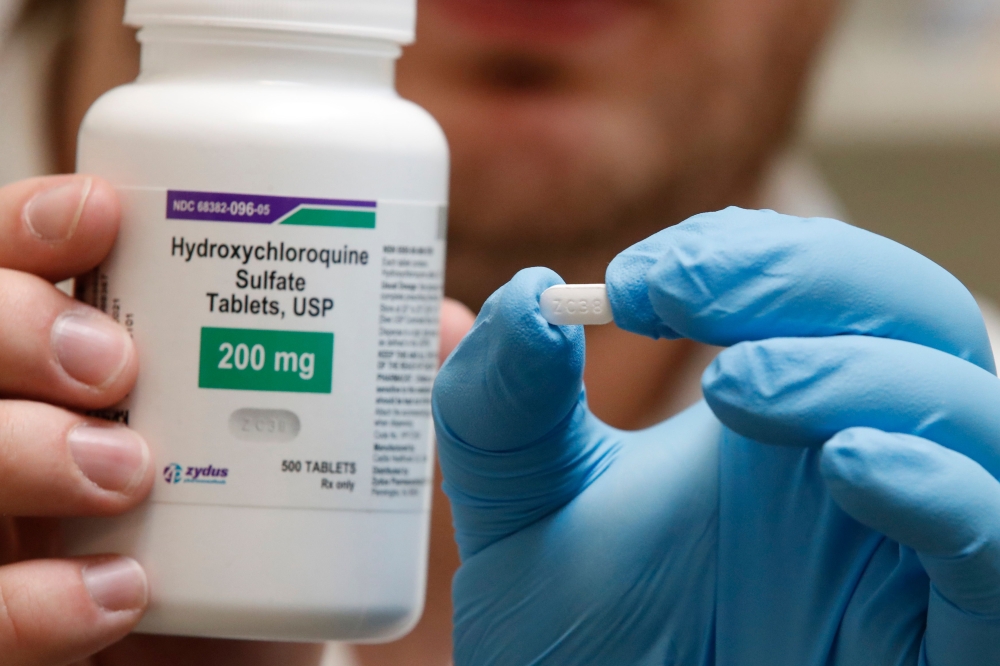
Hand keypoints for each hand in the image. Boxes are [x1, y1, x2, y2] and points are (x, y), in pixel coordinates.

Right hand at [0, 176, 476, 665]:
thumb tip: (441, 320)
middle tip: (121, 363)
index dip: (31, 221)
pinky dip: (37, 601)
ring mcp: (2, 524)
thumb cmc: (278, 526)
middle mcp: (14, 424)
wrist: (254, 636)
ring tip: (130, 470)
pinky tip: (125, 590)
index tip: (104, 214)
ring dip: (23, 450)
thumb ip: (379, 383)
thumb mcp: (327, 444)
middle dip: (17, 326)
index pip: (8, 261)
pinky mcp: (9, 617)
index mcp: (72, 361)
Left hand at [433, 208, 999, 664]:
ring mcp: (911, 551)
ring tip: (733, 387)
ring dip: (862, 370)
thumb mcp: (522, 514)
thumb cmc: (582, 652)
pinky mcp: (948, 643)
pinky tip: (849, 463)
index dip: (742, 252)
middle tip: (678, 294)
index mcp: (776, 419)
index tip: (632, 280)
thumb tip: (517, 296)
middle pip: (912, 313)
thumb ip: (502, 401)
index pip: (815, 282)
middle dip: (803, 276)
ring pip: (975, 410)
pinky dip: (945, 489)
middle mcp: (859, 466)